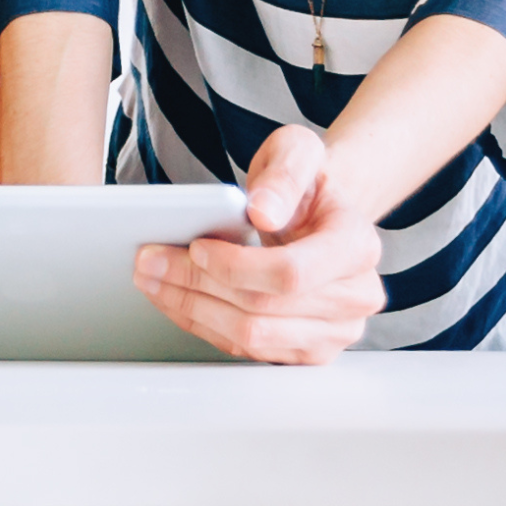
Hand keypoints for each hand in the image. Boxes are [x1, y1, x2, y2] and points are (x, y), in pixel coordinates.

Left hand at [132, 122, 385, 363]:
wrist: (319, 211)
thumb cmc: (307, 183)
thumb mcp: (297, 153)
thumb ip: (283, 177)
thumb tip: (262, 211)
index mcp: (357, 247)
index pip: (291, 274)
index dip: (236, 267)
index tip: (196, 247)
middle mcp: (355, 298)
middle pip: (264, 309)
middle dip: (196, 285)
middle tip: (149, 260)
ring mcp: (334, 332)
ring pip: (252, 336)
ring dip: (192, 309)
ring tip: (153, 279)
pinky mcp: (306, 351)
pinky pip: (248, 348)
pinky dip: (204, 324)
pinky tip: (176, 298)